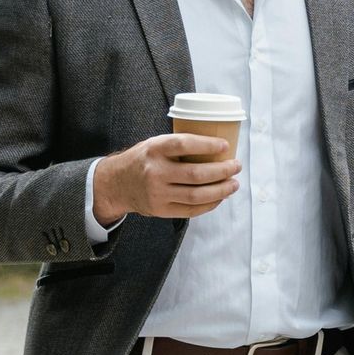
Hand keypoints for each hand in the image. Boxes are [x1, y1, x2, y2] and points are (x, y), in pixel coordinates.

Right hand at [92, 132, 239, 227]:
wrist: (116, 184)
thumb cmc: (143, 160)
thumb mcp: (154, 144)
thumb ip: (178, 145)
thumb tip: (216, 147)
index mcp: (154, 149)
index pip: (184, 145)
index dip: (207, 145)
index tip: (225, 146)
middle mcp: (155, 172)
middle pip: (196, 174)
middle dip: (222, 171)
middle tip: (236, 166)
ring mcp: (158, 194)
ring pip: (197, 195)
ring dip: (221, 190)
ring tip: (233, 184)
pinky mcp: (161, 210)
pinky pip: (191, 210)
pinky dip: (210, 204)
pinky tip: (220, 197)